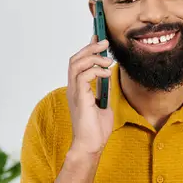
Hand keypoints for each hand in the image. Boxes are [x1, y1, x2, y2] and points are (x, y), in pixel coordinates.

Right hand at [67, 36, 113, 154]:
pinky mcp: (79, 98)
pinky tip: (107, 73)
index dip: (88, 48)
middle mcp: (73, 88)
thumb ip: (103, 90)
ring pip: (76, 64)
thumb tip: (108, 76)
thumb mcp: (104, 104)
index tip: (99, 37)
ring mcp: (74, 92)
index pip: (79, 62)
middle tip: (105, 42)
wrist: (91, 146)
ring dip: (93, 57)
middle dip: (90, 47)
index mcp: (78, 89)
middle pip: (75, 59)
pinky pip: (83, 76)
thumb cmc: (96, 129)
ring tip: (108, 60)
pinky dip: (96, 70)